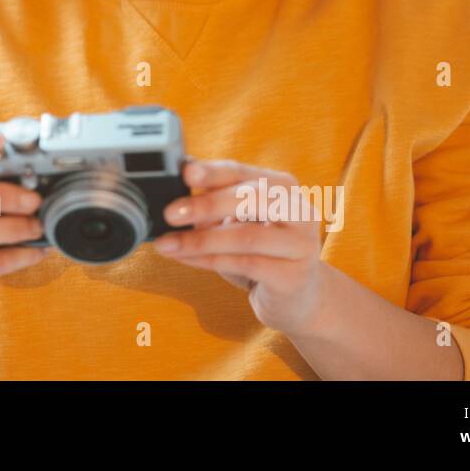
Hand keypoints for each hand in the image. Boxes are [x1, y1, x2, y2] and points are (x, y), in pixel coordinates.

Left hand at [153, 159, 326, 334]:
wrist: (295, 298)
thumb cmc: (259, 253)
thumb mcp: (237, 221)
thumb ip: (214, 200)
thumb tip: (176, 185)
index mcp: (283, 186)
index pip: (243, 172)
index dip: (212, 172)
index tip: (185, 173)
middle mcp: (300, 210)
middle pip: (251, 199)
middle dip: (206, 205)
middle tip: (170, 213)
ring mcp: (302, 244)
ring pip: (246, 236)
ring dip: (200, 240)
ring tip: (167, 243)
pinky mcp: (294, 276)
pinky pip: (246, 265)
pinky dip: (209, 260)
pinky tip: (184, 259)